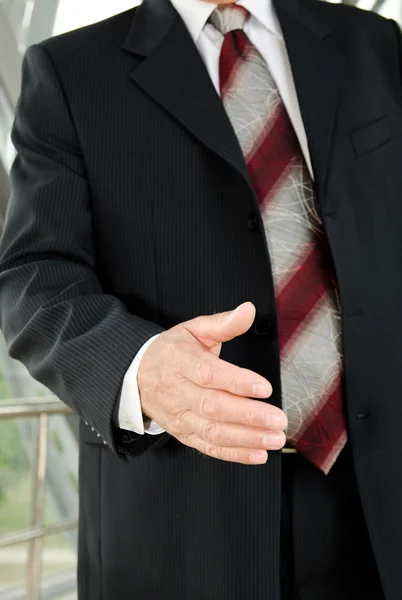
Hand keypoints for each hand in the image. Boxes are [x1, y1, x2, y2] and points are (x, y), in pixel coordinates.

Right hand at [137, 302, 287, 464]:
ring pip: (211, 431)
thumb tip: (249, 310)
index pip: (208, 374)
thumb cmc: (172, 351)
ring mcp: (179, 416)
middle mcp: (177, 391)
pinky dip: (233, 454)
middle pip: (213, 407)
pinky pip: (208, 447)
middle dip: (248, 416)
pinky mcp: (182, 434)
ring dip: (245, 438)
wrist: (137, 376)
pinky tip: (258, 454)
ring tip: (274, 438)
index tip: (265, 388)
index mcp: (179, 361)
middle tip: (278, 419)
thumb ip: (223, 323)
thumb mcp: (194, 329)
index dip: (237, 382)